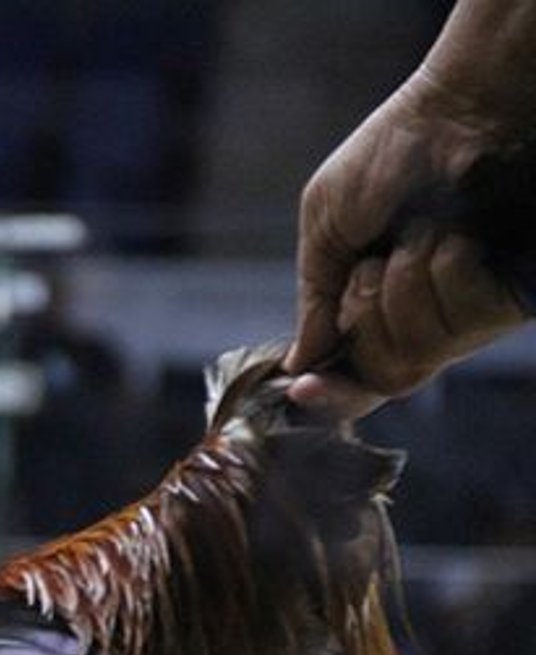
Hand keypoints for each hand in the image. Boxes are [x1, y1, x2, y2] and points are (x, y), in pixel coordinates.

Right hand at [287, 72, 528, 406]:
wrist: (459, 114)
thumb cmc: (391, 156)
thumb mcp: (325, 227)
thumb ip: (314, 300)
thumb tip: (297, 362)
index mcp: (378, 307)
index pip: (355, 376)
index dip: (327, 393)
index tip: (299, 388)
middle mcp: (428, 319)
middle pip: (385, 379)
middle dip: (363, 321)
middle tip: (369, 267)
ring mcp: (468, 314)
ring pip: (416, 354)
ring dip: (398, 288)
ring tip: (415, 233)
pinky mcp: (503, 302)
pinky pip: (456, 323)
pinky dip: (439, 273)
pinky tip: (450, 236)